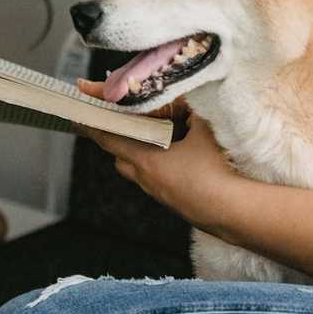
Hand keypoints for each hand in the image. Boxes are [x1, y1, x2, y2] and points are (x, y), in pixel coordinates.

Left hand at [73, 77, 241, 233]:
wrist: (229, 209)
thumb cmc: (213, 170)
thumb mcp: (204, 130)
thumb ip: (194, 112)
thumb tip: (190, 103)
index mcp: (146, 160)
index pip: (112, 141)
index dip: (96, 128)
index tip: (82, 119)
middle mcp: (147, 179)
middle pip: (121, 160)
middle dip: (119, 142)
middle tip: (126, 126)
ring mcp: (159, 193)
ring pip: (138, 173)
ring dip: (140, 157)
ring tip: (158, 141)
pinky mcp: (173, 202)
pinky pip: (156, 181)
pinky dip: (159, 167)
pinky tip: (180, 160)